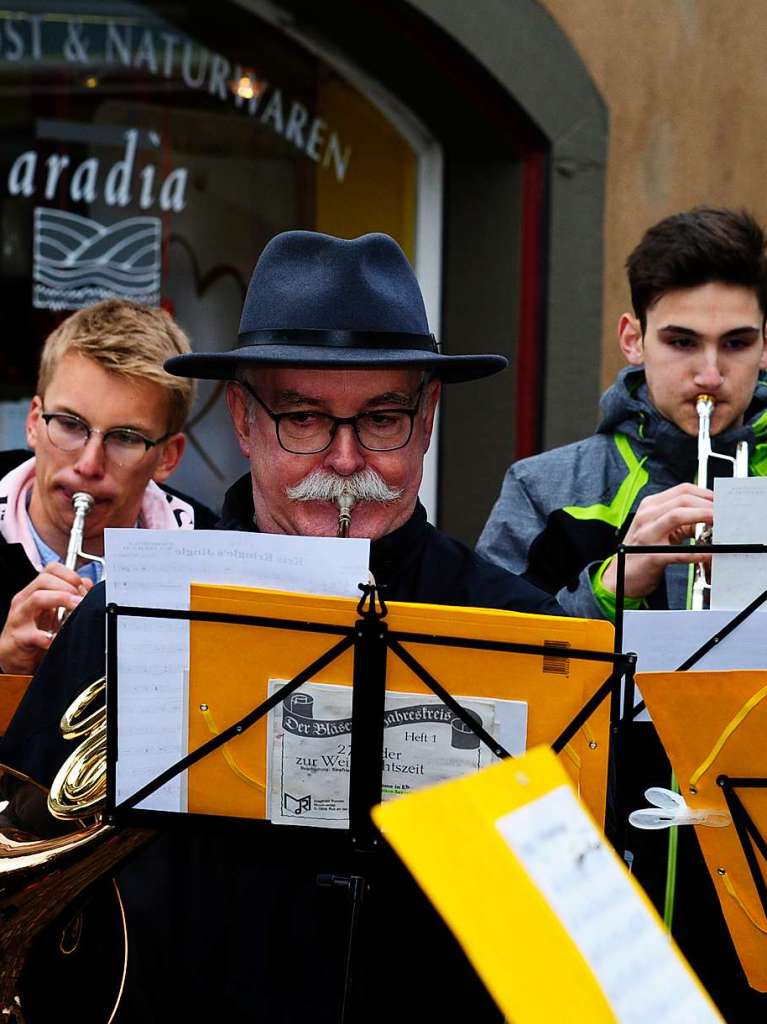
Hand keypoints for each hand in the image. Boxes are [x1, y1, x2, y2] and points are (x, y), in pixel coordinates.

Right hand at [0, 564, 92, 674]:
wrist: (15, 656)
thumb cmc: (34, 632)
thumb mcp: (53, 610)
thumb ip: (70, 595)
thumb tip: (87, 585)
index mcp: (35, 591)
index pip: (50, 569)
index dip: (69, 574)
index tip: (82, 585)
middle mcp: (25, 600)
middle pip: (44, 579)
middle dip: (67, 586)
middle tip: (81, 599)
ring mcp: (20, 617)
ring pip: (37, 598)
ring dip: (61, 600)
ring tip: (76, 609)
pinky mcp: (19, 637)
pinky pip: (34, 634)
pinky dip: (49, 636)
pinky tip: (59, 637)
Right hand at [600, 483, 713, 598]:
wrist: (623, 575)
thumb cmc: (643, 551)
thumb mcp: (661, 529)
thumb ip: (683, 521)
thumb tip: (709, 517)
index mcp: (650, 507)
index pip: (681, 490)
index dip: (705, 493)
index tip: (720, 501)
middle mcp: (646, 517)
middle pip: (682, 500)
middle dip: (707, 504)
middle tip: (724, 512)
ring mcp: (647, 535)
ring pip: (677, 515)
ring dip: (702, 516)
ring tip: (719, 524)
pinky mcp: (650, 556)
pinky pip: (677, 552)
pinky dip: (696, 553)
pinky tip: (708, 554)